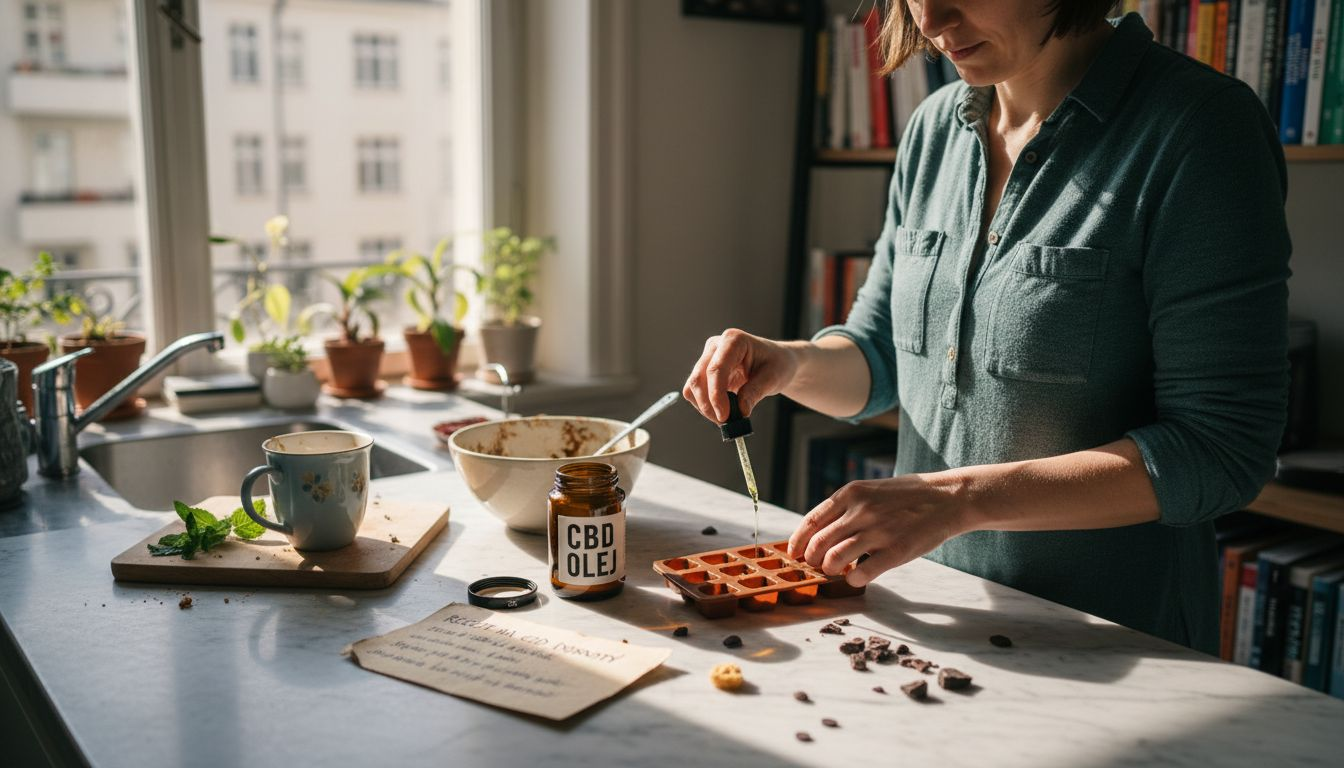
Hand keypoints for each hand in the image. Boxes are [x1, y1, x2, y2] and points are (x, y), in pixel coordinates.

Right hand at [682, 329, 797, 422]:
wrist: (776, 362)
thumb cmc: (777, 364)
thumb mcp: (773, 378)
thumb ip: (755, 392)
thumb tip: (741, 411)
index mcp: (733, 340)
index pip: (716, 369)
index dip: (716, 395)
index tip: (725, 416)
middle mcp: (716, 346)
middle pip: (698, 378)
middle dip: (709, 405)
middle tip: (726, 422)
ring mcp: (707, 358)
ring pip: (692, 387)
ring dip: (705, 407)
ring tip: (727, 418)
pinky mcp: (704, 371)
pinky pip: (694, 392)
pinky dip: (705, 406)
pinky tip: (722, 410)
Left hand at [787, 473, 970, 587]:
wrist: (948, 498)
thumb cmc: (907, 496)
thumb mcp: (870, 490)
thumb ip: (845, 508)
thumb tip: (819, 532)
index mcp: (851, 494)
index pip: (811, 522)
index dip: (798, 542)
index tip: (794, 553)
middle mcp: (861, 511)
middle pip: (818, 544)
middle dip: (812, 560)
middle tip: (817, 565)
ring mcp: (878, 531)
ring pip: (835, 559)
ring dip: (830, 570)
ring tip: (837, 571)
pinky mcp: (896, 551)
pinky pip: (861, 574)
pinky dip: (853, 580)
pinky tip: (857, 577)